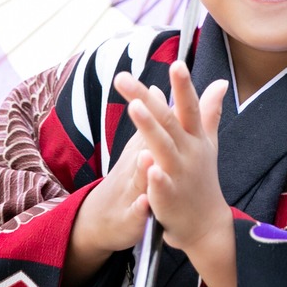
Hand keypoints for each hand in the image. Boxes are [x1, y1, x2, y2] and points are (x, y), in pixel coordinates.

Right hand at [64, 85, 163, 286]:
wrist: (110, 219)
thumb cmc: (133, 178)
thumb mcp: (142, 147)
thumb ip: (155, 120)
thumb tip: (159, 87)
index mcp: (145, 146)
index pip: (155, 117)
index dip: (164, 96)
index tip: (176, 67)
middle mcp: (138, 163)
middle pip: (141, 141)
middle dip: (143, 122)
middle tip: (141, 102)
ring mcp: (133, 189)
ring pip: (138, 177)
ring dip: (141, 166)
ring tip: (146, 155)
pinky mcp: (132, 216)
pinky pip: (137, 212)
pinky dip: (140, 207)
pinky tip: (145, 203)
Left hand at [117, 61, 231, 253]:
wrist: (206, 225)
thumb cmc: (203, 178)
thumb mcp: (208, 143)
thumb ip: (210, 111)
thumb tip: (221, 82)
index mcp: (196, 137)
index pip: (189, 106)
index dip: (184, 86)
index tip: (177, 62)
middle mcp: (189, 152)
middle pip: (168, 120)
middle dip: (146, 98)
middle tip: (123, 77)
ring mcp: (179, 175)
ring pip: (162, 147)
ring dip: (149, 127)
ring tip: (134, 106)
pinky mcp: (168, 197)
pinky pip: (161, 185)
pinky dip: (155, 175)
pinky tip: (146, 163)